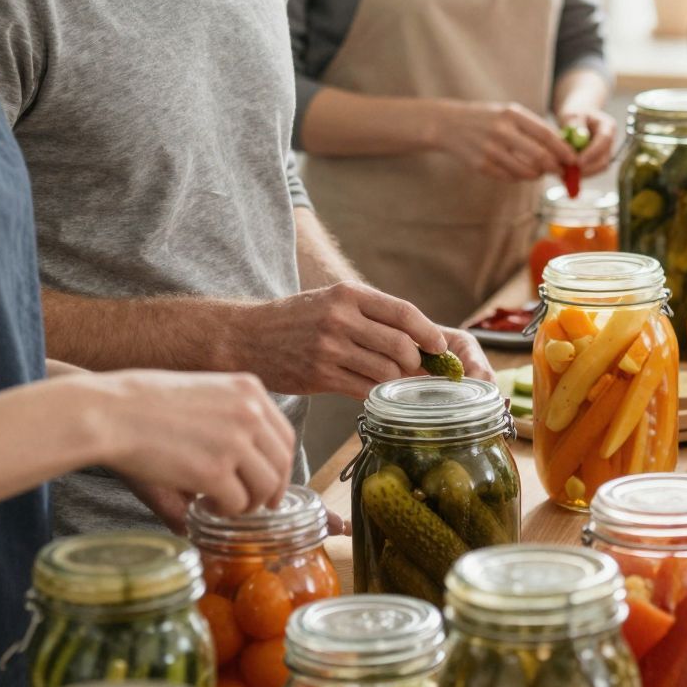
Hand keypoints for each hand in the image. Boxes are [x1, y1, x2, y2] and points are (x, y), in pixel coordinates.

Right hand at [92, 370, 295, 521]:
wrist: (108, 412)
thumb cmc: (142, 404)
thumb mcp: (200, 397)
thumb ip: (229, 425)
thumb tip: (247, 467)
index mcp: (249, 389)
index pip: (284, 435)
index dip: (280, 466)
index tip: (273, 484)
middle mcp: (250, 412)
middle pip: (281, 464)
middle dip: (270, 491)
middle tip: (252, 506)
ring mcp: (235, 441)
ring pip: (265, 487)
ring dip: (248, 504)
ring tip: (223, 506)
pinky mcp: (214, 471)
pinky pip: (237, 503)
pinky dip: (225, 512)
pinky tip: (206, 507)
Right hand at [226, 284, 485, 398]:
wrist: (246, 336)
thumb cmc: (296, 319)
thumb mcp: (332, 300)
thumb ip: (371, 315)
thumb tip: (418, 339)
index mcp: (348, 294)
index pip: (404, 313)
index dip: (429, 332)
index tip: (440, 346)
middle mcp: (340, 319)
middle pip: (400, 346)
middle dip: (415, 363)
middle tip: (417, 370)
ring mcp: (329, 349)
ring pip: (385, 372)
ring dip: (396, 381)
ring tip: (393, 381)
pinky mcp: (320, 376)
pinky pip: (364, 389)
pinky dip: (376, 393)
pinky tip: (373, 390)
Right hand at [435, 101, 576, 181]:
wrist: (448, 124)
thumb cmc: (486, 118)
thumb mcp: (508, 113)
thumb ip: (532, 127)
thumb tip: (561, 147)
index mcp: (511, 114)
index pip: (545, 134)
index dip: (563, 149)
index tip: (573, 159)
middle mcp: (501, 131)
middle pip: (539, 156)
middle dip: (555, 167)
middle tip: (561, 171)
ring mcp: (490, 149)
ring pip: (525, 171)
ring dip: (538, 175)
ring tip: (540, 172)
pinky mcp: (481, 165)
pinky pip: (509, 178)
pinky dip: (519, 178)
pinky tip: (520, 172)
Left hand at [556, 108, 616, 177]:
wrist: (577, 119)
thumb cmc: (574, 115)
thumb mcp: (572, 115)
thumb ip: (575, 125)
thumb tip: (578, 137)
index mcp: (608, 126)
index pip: (604, 140)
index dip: (592, 153)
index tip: (577, 162)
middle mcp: (610, 141)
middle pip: (604, 159)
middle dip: (587, 169)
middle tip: (569, 173)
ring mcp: (606, 153)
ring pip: (598, 169)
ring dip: (582, 173)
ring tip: (564, 173)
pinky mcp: (599, 162)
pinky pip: (592, 171)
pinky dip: (579, 174)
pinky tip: (565, 174)